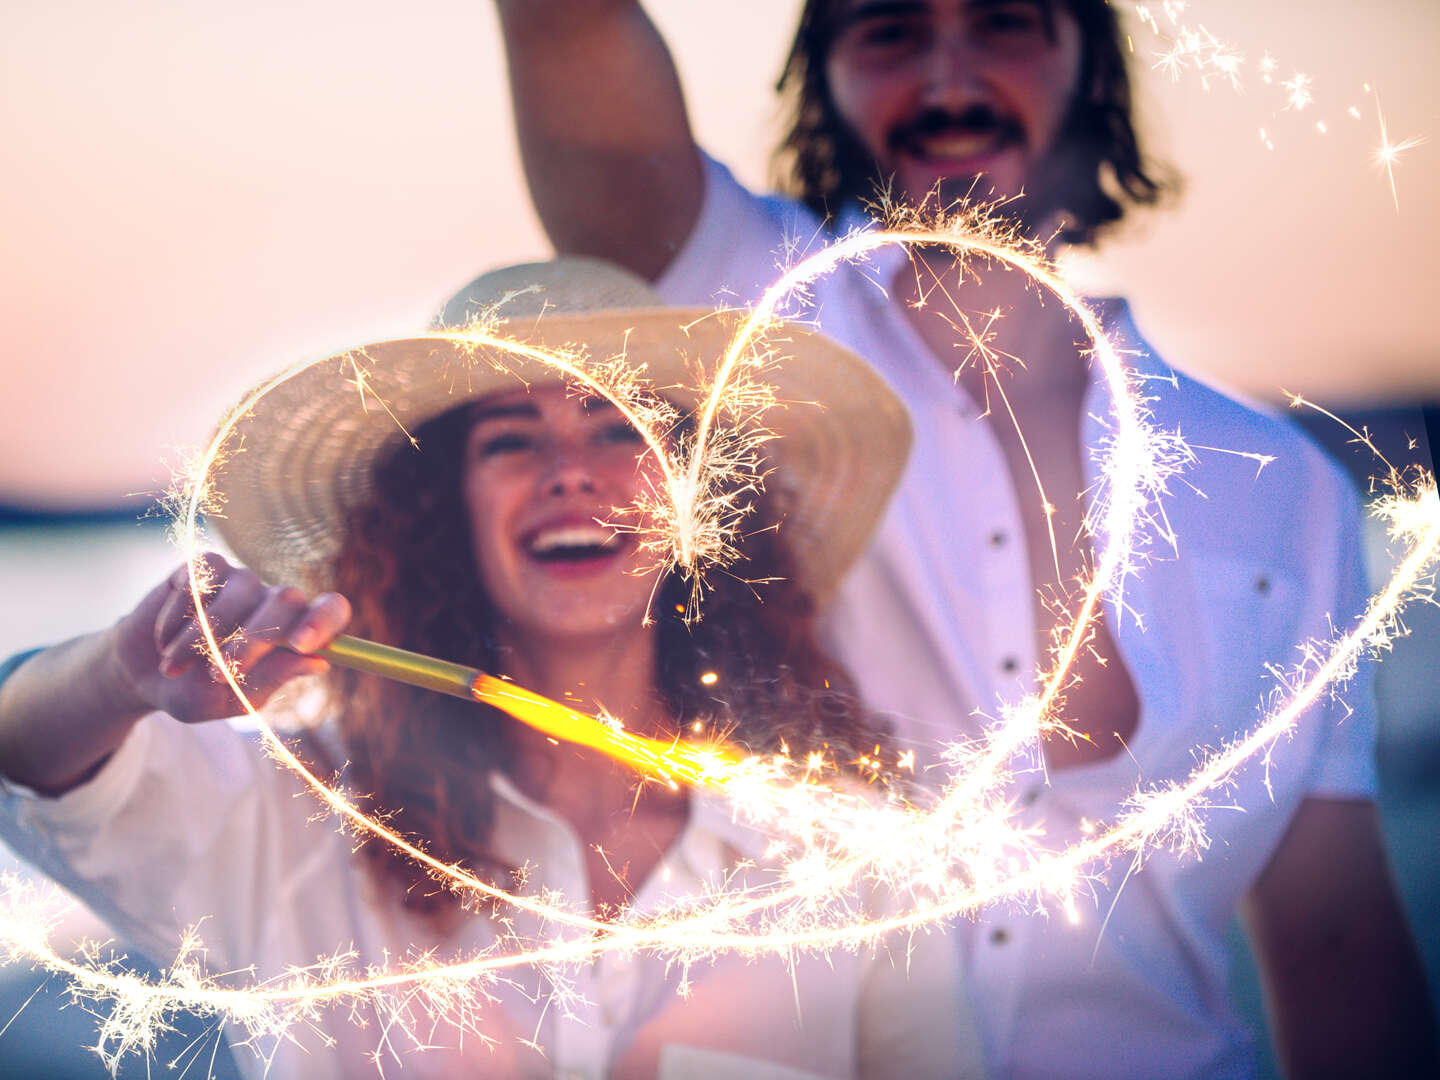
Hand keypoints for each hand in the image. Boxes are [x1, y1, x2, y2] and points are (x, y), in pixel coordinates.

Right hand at [110, 553, 351, 722]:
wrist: (144, 675)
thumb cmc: (200, 690)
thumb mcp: (234, 698)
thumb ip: (271, 679)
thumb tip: (318, 663)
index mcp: (295, 633)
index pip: (332, 610)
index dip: (323, 622)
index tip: (301, 645)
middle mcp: (274, 600)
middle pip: (286, 600)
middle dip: (252, 641)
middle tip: (217, 675)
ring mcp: (240, 581)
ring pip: (237, 594)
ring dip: (200, 638)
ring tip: (174, 667)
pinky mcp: (203, 567)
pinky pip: (199, 578)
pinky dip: (178, 613)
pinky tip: (164, 637)